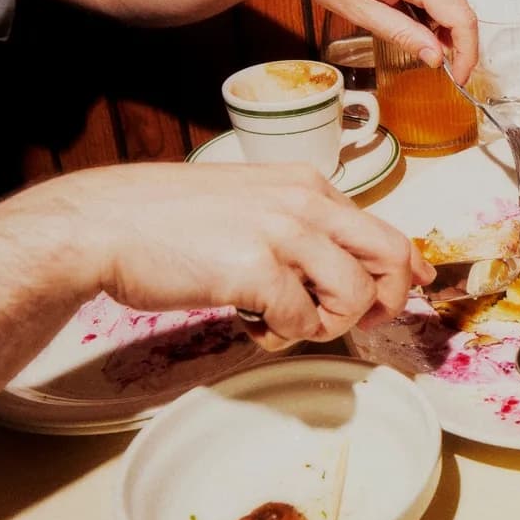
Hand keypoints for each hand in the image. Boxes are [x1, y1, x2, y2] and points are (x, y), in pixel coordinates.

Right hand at [33, 162, 434, 349]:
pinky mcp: (255, 270)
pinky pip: (302, 319)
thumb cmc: (168, 219)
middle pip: (390, 255)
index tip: (416, 289)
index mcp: (307, 185)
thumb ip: (297, 225)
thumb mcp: (250, 202)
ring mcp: (282, 233)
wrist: (104, 224)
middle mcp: (304, 202)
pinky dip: (284, 335)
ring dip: (330, 324)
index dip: (408, 267)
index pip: (384, 227)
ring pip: (354, 293)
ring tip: (287, 323)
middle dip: (390, 298)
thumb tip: (340, 263)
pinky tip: (252, 324)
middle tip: (366, 323)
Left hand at [252, 0, 479, 82]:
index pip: (461, 17)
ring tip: (417, 42)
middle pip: (460, 6)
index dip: (467, 52)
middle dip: (457, 41)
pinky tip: (410, 17)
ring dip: (443, 23)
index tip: (459, 75)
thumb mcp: (359, 11)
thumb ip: (402, 34)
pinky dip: (431, 5)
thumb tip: (434, 56)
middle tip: (441, 66)